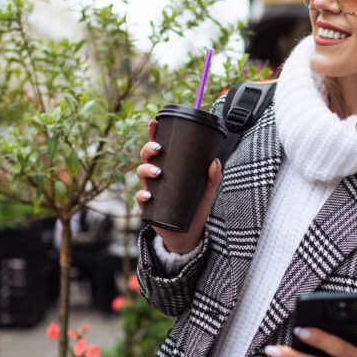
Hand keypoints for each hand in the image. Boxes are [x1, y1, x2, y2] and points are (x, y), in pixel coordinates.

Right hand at [135, 119, 222, 253]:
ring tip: (158, 172)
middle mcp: (157, 175)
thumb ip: (214, 177)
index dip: (154, 134)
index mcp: (169, 166)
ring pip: (140, 172)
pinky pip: (140, 198)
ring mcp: (151, 189)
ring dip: (146, 169)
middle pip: (146, 156)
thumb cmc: (196, 207)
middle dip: (148, 149)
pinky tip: (148, 194)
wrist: (188, 233)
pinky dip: (142, 194)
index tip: (154, 123)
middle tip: (158, 149)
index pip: (159, 146)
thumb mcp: (208, 191)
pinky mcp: (149, 206)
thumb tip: (215, 162)